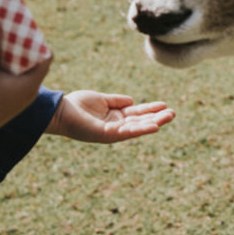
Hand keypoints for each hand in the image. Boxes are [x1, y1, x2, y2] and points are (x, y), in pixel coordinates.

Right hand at [0, 19, 51, 149]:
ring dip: (5, 52)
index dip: (38, 40)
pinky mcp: (0, 98)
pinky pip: (4, 75)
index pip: (45, 58)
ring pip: (15, 68)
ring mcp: (13, 96)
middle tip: (8, 24)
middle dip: (19, 42)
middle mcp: (25, 91)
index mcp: (30, 86)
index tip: (25, 25)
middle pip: (30, 61)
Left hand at [47, 90, 174, 143]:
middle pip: (140, 122)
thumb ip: (116, 100)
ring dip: (153, 123)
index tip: (165, 105)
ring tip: (168, 118)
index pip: (137, 114)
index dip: (150, 110)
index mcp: (115, 117)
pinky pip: (126, 132)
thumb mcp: (101, 99)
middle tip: (173, 113)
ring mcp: (111, 131)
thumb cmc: (77, 105)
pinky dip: (140, 130)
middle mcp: (115, 126)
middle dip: (157, 117)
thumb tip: (132, 101)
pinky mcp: (105, 134)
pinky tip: (152, 126)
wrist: (60, 111)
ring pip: (136, 128)